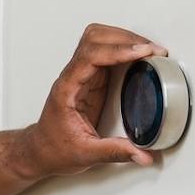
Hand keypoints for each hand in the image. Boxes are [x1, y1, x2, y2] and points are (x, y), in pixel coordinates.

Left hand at [17, 23, 168, 176]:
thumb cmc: (54, 149)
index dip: (118, 50)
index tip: (143, 52)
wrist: (41, 151)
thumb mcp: (85, 154)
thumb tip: (143, 155)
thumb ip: (115, 153)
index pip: (89, 57)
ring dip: (125, 39)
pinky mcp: (91, 79)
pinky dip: (125, 49)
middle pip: (94, 39)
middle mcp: (72, 77)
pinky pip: (106, 53)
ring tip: (150, 51)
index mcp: (67, 90)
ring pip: (99, 40)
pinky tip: (141, 57)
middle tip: (153, 51)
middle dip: (126, 39)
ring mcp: (81, 75)